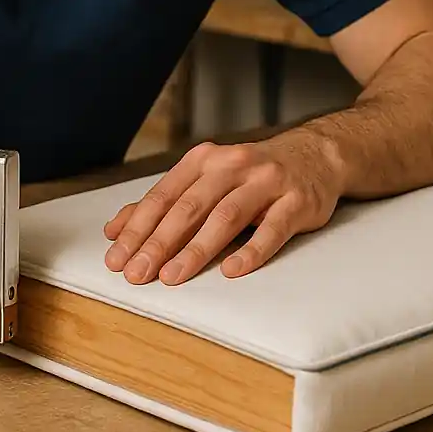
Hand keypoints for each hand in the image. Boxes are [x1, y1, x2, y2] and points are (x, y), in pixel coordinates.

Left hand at [102, 136, 343, 284]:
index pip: (163, 197)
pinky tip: (232, 271)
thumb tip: (116, 230)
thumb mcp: (208, 179)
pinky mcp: (297, 200)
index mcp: (204, 160)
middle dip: (159, 242)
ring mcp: (266, 181)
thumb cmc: (252, 175)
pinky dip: (252, 250)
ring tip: (172, 276)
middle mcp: (232, 165)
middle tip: (137, 274)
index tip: (116, 258)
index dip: (137, 228)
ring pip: (226, 216)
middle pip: (189, 207)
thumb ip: (165, 203)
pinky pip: (273, 228)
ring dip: (196, 249)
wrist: (316, 155)